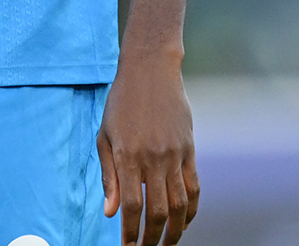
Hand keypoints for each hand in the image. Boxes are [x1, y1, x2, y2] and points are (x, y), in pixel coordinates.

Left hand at [98, 51, 199, 245]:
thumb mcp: (104, 136)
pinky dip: (191, 209)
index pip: (131, 205)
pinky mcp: (189, 149)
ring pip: (180, 204)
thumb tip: (109, 213)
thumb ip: (107, 176)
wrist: (151, 70)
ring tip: (168, 244)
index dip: (129, 231)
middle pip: (158, 211)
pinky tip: (184, 221)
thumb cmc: (121, 103)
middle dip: (152, 238)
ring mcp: (175, 154)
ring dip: (175, 230)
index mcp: (127, 156)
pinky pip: (194, 187)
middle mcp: (153, 158)